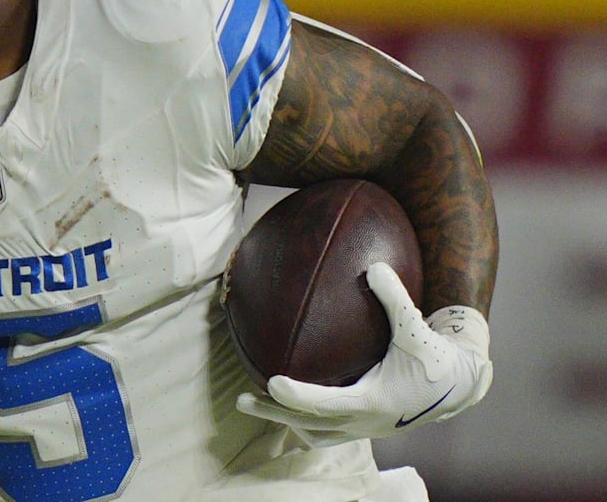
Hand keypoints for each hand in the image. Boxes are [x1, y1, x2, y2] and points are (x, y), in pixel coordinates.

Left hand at [236, 262, 491, 447]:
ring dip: (287, 422)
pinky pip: (329, 433)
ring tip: (260, 403)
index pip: (325, 404)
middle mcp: (366, 422)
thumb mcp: (417, 327)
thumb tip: (374, 266)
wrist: (462, 386)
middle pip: (308, 425)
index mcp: (374, 401)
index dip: (296, 396)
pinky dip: (307, 422)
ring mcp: (365, 430)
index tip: (271, 381)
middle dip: (273, 414)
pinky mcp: (367, 428)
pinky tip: (291, 404)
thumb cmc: (436, 355)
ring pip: (316, 435)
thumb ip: (394, 297)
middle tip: (240, 400)